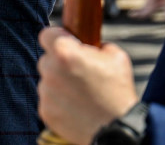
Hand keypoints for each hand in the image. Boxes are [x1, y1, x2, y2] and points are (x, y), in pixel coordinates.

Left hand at [36, 26, 137, 143]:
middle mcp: (50, 71)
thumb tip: (90, 45)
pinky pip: (48, 100)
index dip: (57, 37)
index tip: (66, 43)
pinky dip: (59, 102)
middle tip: (79, 72)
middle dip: (60, 63)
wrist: (118, 130)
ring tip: (81, 93)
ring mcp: (46, 93)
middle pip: (47, 59)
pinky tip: (76, 105)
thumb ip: (98, 45)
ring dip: (59, 83)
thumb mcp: (116, 57)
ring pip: (48, 80)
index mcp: (65, 53)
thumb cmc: (118, 92)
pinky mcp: (45, 111)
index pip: (46, 34)